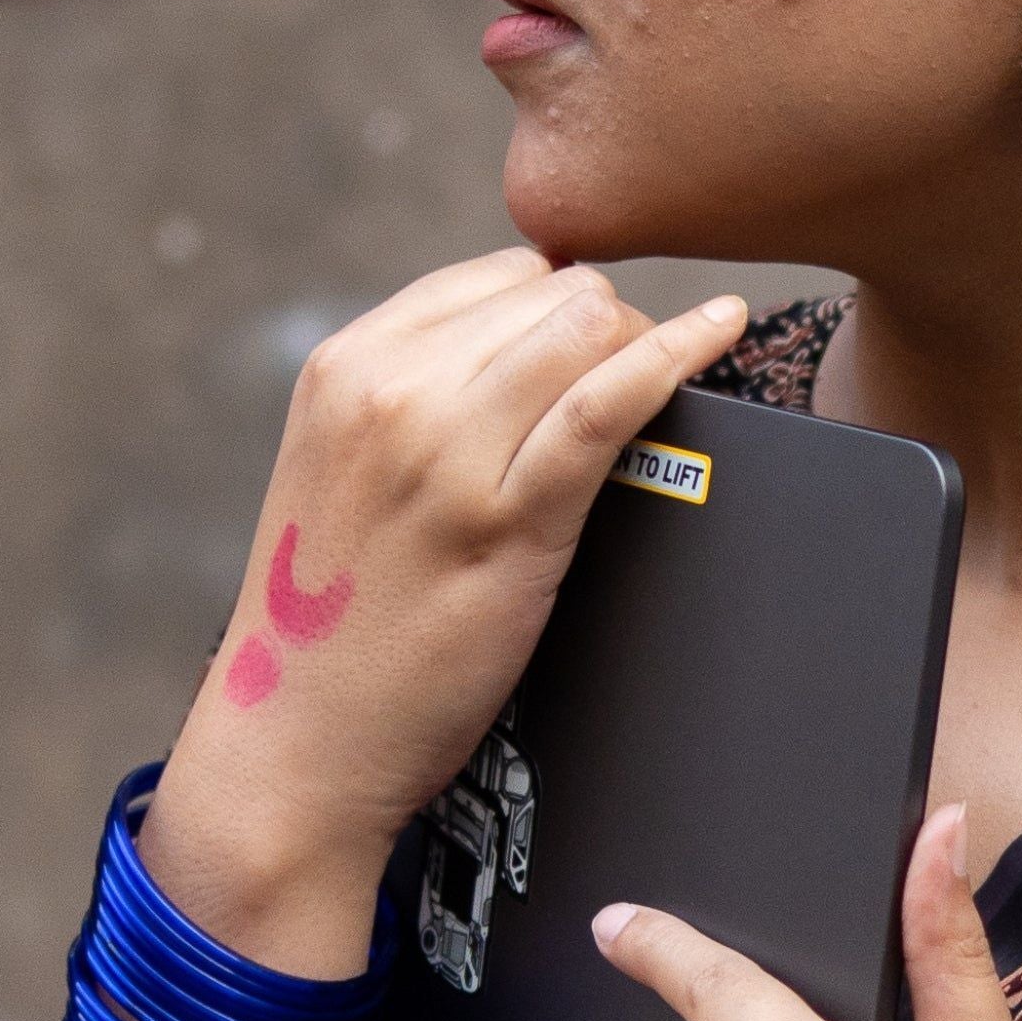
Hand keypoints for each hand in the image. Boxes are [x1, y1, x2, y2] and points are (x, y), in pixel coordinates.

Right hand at [140, 250, 747, 972]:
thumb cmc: (334, 626)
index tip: (589, 358)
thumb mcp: (347, 476)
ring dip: (641, 349)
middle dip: (608, 330)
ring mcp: (446, 448)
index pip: (494, 277)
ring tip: (659, 399)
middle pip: (551, 294)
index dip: (560, 309)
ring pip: (586, 328)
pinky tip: (723, 332)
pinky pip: (608, 402)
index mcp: (345, 367)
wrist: (298, 743)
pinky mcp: (505, 518)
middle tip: (628, 397)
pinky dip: (678, 356)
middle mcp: (388, 388)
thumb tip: (531, 358)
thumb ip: (415, 406)